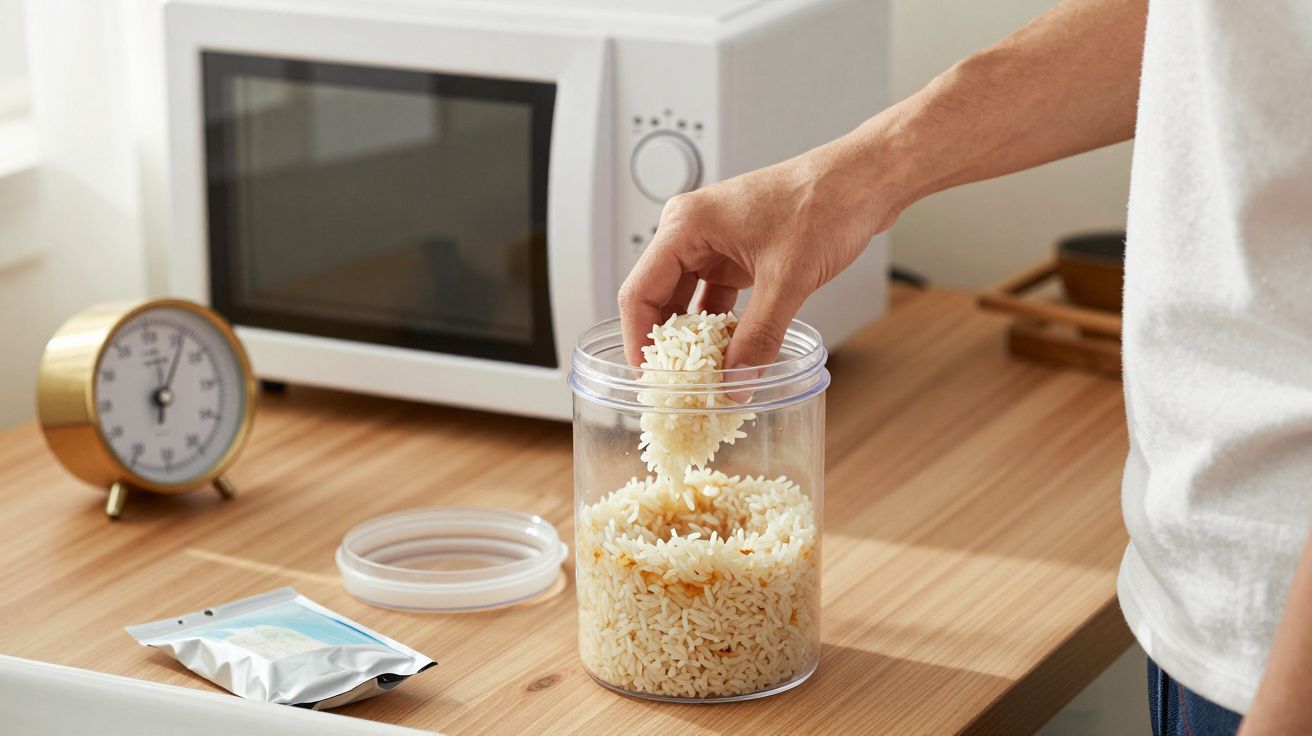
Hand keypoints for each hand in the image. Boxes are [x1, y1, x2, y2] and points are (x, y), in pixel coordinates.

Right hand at [618, 138, 900, 367]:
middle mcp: (691, 231)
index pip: (639, 293)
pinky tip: (729, 353)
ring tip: (703, 377)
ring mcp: (712, 242)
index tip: (649, 380)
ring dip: (695, 338)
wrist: (864, 180)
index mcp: (686, 226)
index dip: (639, 342)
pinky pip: (713, 297)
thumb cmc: (826, 202)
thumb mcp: (788, 280)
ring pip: (686, 301)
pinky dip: (719, 326)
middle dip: (667, 345)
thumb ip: (758, 337)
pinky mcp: (735, 252)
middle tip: (677, 386)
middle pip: (658, 299)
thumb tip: (736, 383)